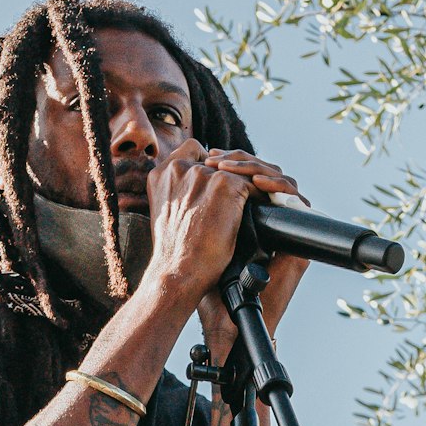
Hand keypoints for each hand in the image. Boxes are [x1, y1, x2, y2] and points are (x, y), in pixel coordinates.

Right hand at [144, 138, 280, 304]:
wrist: (179, 273)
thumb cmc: (175, 256)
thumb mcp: (168, 217)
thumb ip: (180, 197)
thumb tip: (203, 194)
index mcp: (161, 175)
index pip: (193, 153)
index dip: (211, 168)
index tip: (221, 187)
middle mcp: (178, 168)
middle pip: (219, 160)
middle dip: (234, 175)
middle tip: (250, 193)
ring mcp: (202, 174)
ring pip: (237, 171)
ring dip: (250, 184)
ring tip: (261, 201)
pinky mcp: (224, 184)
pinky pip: (251, 183)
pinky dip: (261, 196)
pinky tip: (265, 210)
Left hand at [194, 151, 310, 352]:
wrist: (224, 319)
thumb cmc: (208, 286)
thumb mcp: (200, 240)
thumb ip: (199, 210)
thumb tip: (185, 173)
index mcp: (249, 218)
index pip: (248, 177)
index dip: (233, 162)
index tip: (209, 157)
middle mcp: (269, 221)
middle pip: (264, 173)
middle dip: (242, 161)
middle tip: (219, 159)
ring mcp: (285, 231)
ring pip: (281, 182)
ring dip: (257, 168)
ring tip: (232, 168)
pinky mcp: (298, 243)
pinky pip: (296, 203)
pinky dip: (279, 188)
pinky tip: (257, 182)